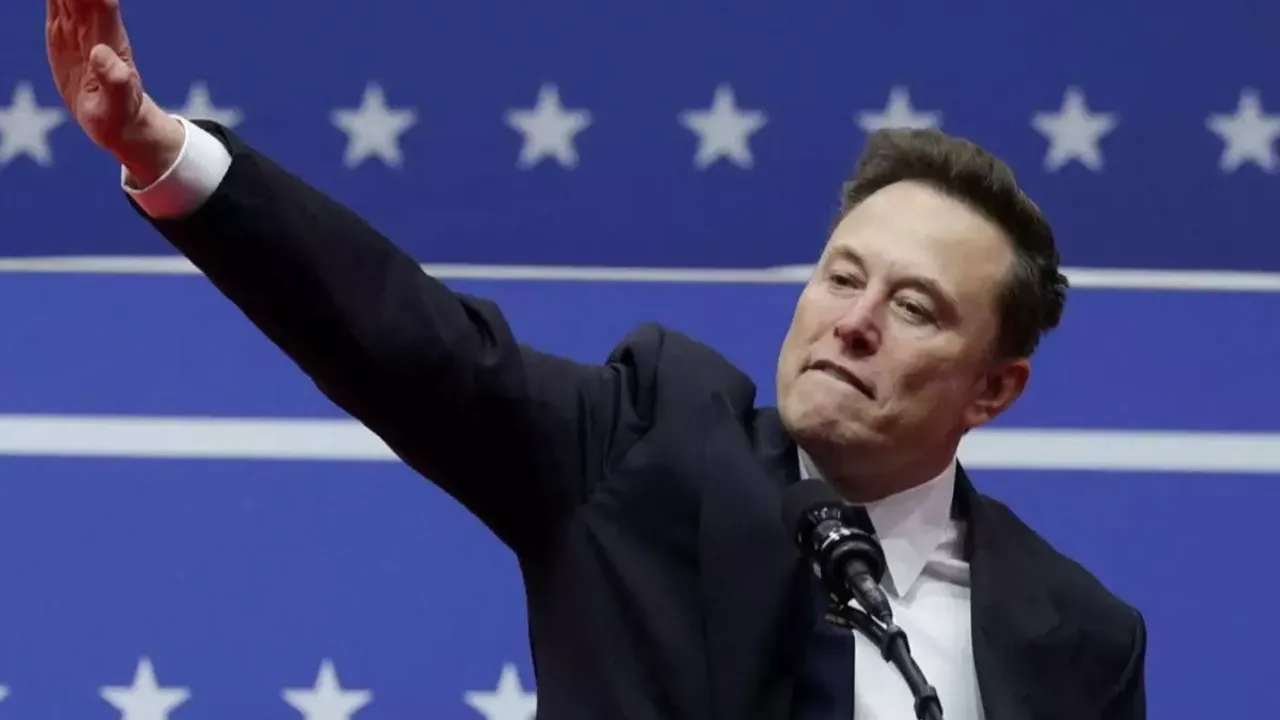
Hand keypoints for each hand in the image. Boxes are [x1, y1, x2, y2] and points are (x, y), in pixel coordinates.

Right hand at [46, 0, 182, 183]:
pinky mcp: (63, 38)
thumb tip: (100, 52)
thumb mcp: (119, 104)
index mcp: (111, 43)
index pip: (102, 6)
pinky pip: (55, 10)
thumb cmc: (123, 114)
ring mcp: (78, 33)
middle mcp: (95, 31)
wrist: (118, 121)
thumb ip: (114, 81)